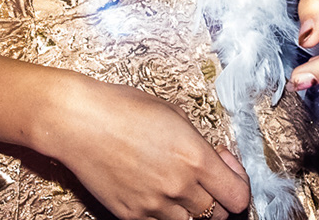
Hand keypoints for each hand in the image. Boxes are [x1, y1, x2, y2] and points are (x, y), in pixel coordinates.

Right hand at [37, 71, 251, 219]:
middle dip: (218, 198)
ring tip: (178, 185)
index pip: (238, 196)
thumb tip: (214, 162)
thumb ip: (199, 144)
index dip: (238, 184)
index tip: (226, 168)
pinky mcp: (132, 216)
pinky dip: (166, 214)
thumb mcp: (174, 115)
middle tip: (204, 177)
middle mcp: (179, 186)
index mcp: (195, 158)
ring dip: (192, 209)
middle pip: (219, 215)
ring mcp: (154, 205)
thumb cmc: (124, 108)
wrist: (79, 122)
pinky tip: (156, 191)